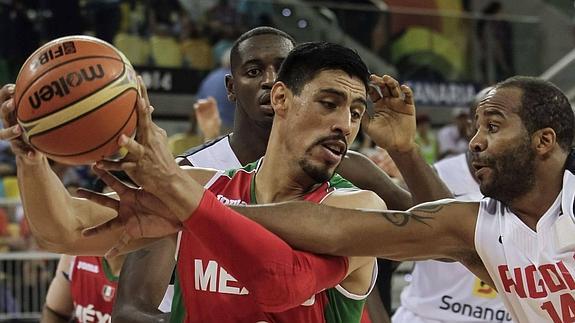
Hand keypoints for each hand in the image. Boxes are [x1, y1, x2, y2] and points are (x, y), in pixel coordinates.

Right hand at [0, 84, 42, 161]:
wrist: (34, 151)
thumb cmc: (39, 127)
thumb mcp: (42, 115)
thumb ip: (47, 104)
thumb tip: (63, 86)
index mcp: (14, 112)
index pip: (4, 99)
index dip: (6, 92)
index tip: (14, 87)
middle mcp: (9, 123)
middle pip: (2, 113)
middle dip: (5, 107)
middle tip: (12, 104)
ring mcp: (11, 137)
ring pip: (4, 134)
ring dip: (10, 131)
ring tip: (18, 129)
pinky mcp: (17, 150)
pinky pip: (19, 152)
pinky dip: (26, 153)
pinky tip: (34, 155)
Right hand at [78, 166, 181, 256]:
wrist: (177, 214)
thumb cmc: (169, 199)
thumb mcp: (159, 188)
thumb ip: (154, 177)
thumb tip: (160, 159)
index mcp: (131, 194)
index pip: (115, 183)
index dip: (105, 174)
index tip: (94, 165)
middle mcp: (126, 207)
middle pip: (104, 201)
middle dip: (91, 196)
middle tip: (77, 191)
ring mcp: (128, 220)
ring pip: (108, 224)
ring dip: (96, 229)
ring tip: (83, 233)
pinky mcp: (134, 231)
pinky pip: (123, 241)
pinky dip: (116, 248)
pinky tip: (108, 255)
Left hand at [97, 76, 183, 194]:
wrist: (169, 180)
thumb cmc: (160, 158)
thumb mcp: (158, 139)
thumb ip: (149, 124)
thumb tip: (148, 107)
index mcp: (151, 132)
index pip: (147, 109)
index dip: (143, 93)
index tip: (137, 77)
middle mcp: (148, 140)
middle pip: (144, 121)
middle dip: (141, 108)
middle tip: (136, 97)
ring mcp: (143, 154)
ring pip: (135, 147)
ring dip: (129, 143)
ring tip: (120, 138)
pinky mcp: (137, 168)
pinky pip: (121, 166)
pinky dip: (109, 165)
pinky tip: (97, 163)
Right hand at [194, 97, 220, 139]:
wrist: (210, 133)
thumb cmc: (214, 128)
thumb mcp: (216, 123)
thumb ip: (215, 119)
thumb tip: (216, 116)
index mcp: (215, 111)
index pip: (213, 103)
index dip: (211, 100)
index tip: (209, 98)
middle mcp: (209, 110)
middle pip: (207, 103)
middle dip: (204, 102)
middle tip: (202, 102)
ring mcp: (204, 112)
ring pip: (202, 106)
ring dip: (200, 103)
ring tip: (198, 103)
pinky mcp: (199, 115)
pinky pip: (197, 109)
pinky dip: (196, 107)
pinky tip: (196, 106)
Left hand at [363, 75, 415, 152]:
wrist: (396, 146)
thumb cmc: (382, 138)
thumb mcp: (368, 127)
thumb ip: (363, 116)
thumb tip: (355, 106)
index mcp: (378, 105)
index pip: (373, 92)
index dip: (369, 87)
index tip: (364, 83)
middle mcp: (388, 102)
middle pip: (384, 87)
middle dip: (379, 81)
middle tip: (372, 78)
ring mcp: (399, 103)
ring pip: (395, 88)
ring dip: (391, 82)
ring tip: (386, 78)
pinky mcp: (409, 107)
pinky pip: (409, 97)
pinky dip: (407, 90)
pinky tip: (403, 87)